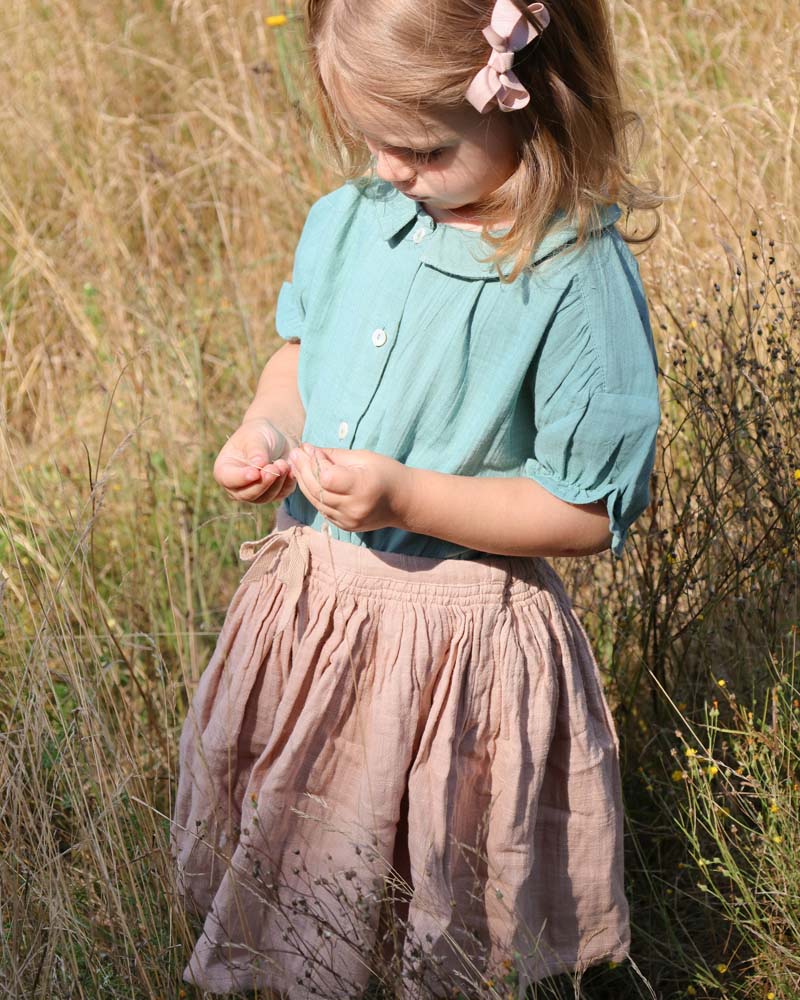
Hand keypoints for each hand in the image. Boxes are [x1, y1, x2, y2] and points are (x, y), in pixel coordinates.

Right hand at [214, 417, 297, 503]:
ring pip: (265, 497)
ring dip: (277, 483)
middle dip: (262, 483)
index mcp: (225, 469)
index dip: (241, 478)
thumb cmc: (259, 433)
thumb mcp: (255, 437)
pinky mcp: (273, 494)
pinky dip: (288, 484)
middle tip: (274, 468)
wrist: (277, 436)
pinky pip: (280, 494)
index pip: (228, 479)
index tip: (255, 473)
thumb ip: (256, 450)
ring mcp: (255, 492)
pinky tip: (292, 469)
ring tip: (284, 463)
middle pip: (246, 494)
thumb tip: (258, 464)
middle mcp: (237, 485)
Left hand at [287, 442, 409, 532]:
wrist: (403, 502)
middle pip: (318, 490)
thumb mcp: (364, 458)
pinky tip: (308, 479)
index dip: (315, 462)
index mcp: (363, 487)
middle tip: (295, 453)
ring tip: (296, 464)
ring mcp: (349, 521)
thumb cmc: (386, 473)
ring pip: (316, 501)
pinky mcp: (345, 527)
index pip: (327, 478)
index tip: (309, 448)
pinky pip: (322, 509)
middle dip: (303, 470)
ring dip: (304, 482)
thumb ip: (334, 456)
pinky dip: (313, 494)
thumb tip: (308, 450)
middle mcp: (355, 508)